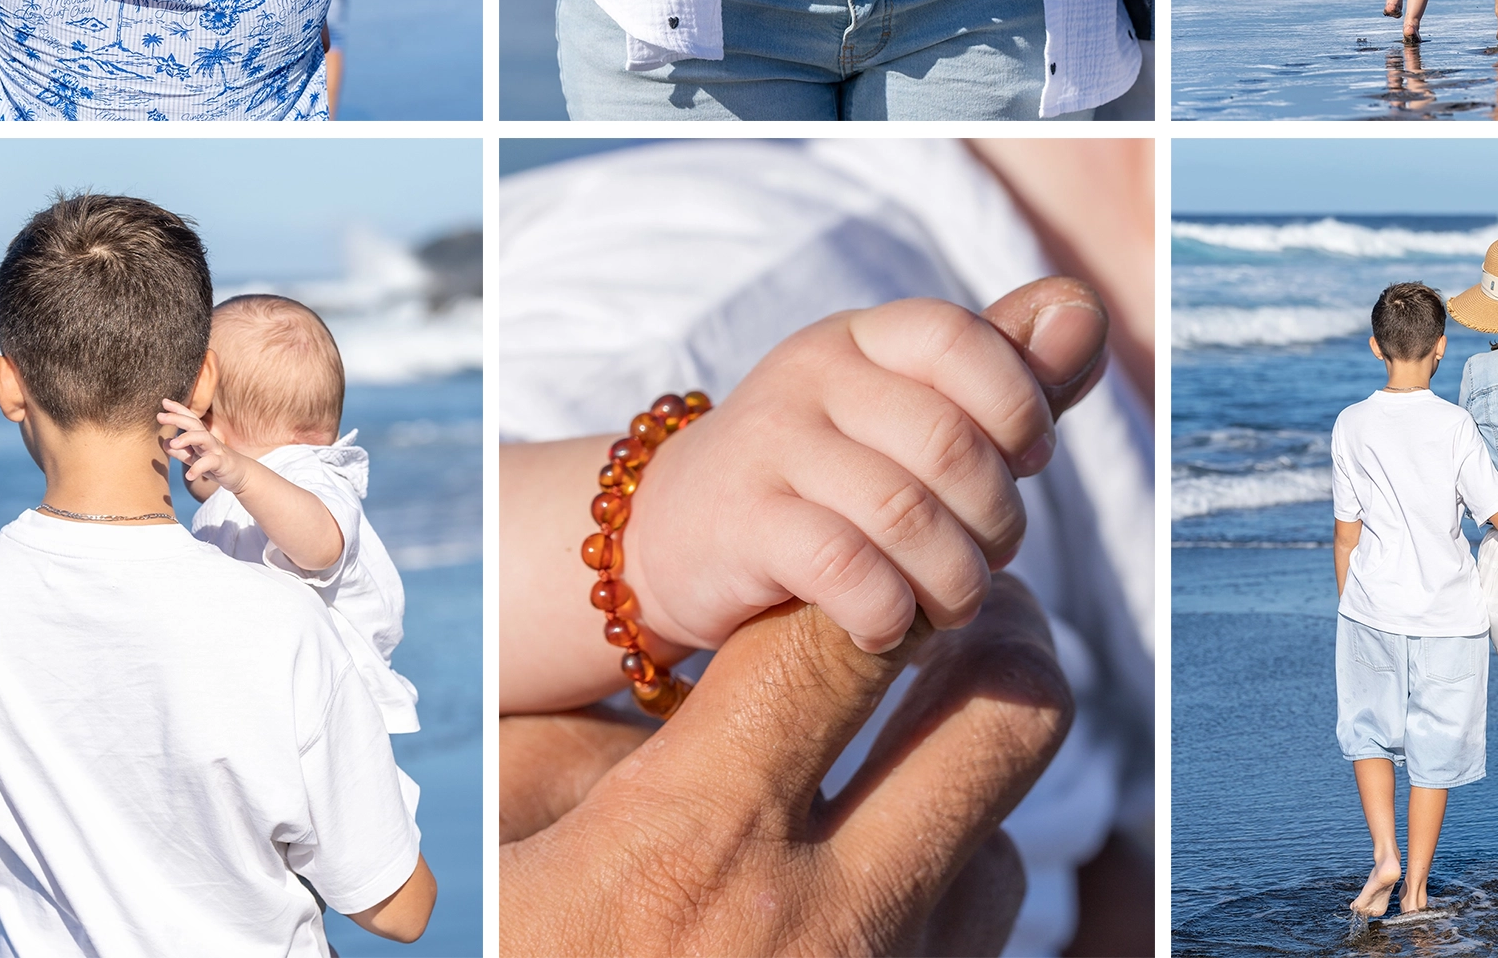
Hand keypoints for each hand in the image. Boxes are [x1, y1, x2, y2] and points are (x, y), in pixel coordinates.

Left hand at [157, 401, 253, 497]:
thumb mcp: (195, 458)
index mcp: (201, 437)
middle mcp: (208, 440)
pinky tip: (189, 476)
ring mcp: (216, 450)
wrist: (241, 475)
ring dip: (187, 438)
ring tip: (173, 443)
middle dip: (178, 419)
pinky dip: (198, 469)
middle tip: (160, 416)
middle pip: (194, 425)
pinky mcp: (222, 463)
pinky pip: (210, 463)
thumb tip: (165, 443)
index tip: (164, 402)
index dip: (178, 410)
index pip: (189, 419)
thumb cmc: (216, 464)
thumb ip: (181, 451)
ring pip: (203, 438)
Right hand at [499, 576, 1069, 957]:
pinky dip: (941, 907)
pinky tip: (863, 894)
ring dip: (960, 800)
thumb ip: (595, 745)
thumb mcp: (491, 848)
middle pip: (1006, 722)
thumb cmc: (498, 954)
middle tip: (957, 617)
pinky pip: (971, 957)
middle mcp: (823, 924)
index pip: (846, 641)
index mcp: (700, 840)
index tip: (844, 578)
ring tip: (890, 779)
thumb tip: (691, 687)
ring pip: (1007, 853)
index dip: (861, 580)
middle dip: (993, 641)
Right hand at [621, 277, 1109, 655]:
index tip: (1024, 465)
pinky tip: (885, 627)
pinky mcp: (739, 523)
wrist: (672, 534)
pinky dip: (889, 614)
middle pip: (951, 444)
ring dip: (952, 582)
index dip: (1019, 409)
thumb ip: (1009, 374)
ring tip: (946, 606)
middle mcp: (811, 373)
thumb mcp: (912, 413)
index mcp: (864, 336)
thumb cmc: (827, 477)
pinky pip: (847, 568)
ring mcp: (768, 443)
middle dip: (995, 523)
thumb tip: (1084, 306)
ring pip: (907, 515)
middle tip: (986, 562)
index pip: (963, 340)